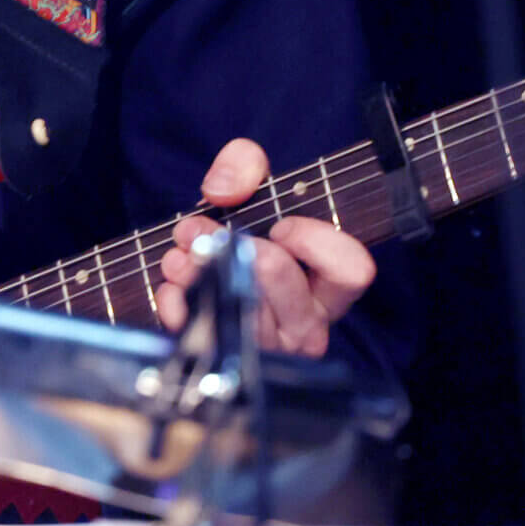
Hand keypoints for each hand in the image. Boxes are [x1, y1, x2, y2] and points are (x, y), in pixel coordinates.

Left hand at [152, 138, 373, 357]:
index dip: (316, 243)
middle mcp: (305, 322)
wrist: (201, 265)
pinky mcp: (228, 360)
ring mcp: (270, 349)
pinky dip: (180, 304)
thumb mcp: (249, 184)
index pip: (352, 271)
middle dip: (238, 249)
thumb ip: (244, 165)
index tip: (280, 226)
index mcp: (326, 284)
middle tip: (198, 230)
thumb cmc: (241, 232)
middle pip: (289, 289)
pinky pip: (206, 337)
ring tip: (181, 254)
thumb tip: (221, 190)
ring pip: (244, 315)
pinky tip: (172, 284)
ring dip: (201, 273)